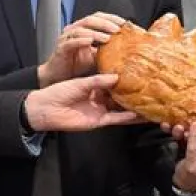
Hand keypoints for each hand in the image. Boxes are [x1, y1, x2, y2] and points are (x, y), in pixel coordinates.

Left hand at [24, 73, 142, 131]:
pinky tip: (137, 114)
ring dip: (134, 108)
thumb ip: (98, 81)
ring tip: (150, 105)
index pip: (112, 82)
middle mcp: (99, 98)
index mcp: (94, 86)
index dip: (124, 79)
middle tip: (149, 89)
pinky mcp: (98, 121)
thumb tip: (116, 76)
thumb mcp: (80, 83)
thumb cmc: (59, 92)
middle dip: (133, 94)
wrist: (46, 109)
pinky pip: (115, 119)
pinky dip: (125, 117)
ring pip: (120, 109)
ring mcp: (99, 110)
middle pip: (119, 96)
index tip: (136, 74)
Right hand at [38, 12, 125, 86]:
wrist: (60, 76)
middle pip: (90, 20)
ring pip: (81, 29)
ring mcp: (66, 38)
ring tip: (107, 38)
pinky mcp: (61, 48)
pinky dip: (81, 41)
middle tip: (117, 30)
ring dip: (95, 33)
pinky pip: (71, 42)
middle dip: (105, 24)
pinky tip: (90, 42)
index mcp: (83, 28)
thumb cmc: (78, 65)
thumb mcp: (97, 56)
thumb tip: (127, 48)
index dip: (111, 18)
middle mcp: (74, 30)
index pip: (98, 17)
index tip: (124, 23)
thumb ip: (108, 50)